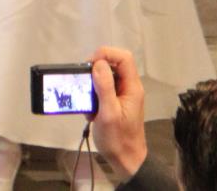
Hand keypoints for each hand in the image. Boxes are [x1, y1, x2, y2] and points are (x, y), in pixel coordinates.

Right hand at [90, 47, 147, 175]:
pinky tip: (90, 110)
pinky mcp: (115, 102)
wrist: (126, 160)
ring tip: (86, 99)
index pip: (124, 58)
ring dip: (93, 85)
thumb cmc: (118, 139)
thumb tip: (98, 64)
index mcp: (132, 88)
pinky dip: (93, 96)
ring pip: (107, 76)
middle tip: (83, 81)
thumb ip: (104, 87)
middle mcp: (129, 88)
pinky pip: (103, 89)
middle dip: (96, 70)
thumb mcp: (108, 113)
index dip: (106, 55)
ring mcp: (123, 95)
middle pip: (114, 64)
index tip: (90, 65)